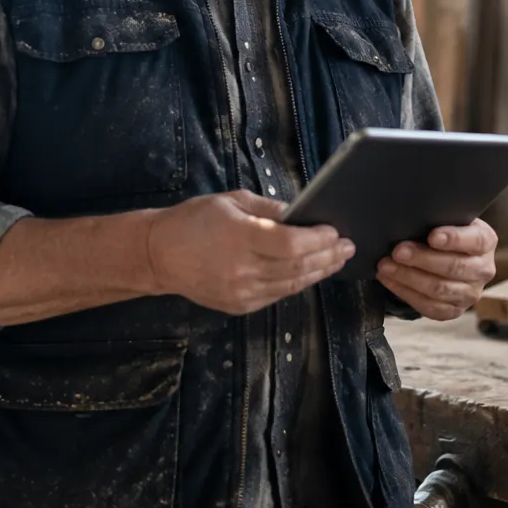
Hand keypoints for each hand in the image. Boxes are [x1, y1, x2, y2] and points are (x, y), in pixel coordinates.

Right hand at [145, 191, 353, 314]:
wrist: (159, 255)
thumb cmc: (194, 220)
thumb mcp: (231, 201)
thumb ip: (269, 209)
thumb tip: (302, 214)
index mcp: (239, 237)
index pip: (290, 244)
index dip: (318, 239)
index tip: (335, 231)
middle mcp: (242, 269)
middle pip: (297, 266)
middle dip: (327, 256)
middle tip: (348, 247)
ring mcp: (241, 292)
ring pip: (291, 284)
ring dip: (319, 272)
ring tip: (337, 260)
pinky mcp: (239, 306)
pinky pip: (278, 294)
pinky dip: (298, 283)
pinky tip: (311, 272)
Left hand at [376, 219, 497, 319]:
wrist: (450, 256)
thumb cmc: (445, 233)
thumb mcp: (448, 220)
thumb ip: (437, 220)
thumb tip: (410, 221)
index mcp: (485, 241)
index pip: (476, 240)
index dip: (454, 239)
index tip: (432, 237)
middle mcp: (483, 270)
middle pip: (454, 267)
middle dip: (422, 259)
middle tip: (398, 251)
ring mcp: (470, 293)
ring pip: (439, 289)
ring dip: (409, 277)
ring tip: (386, 266)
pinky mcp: (454, 310)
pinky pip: (430, 307)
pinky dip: (406, 293)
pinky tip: (390, 280)